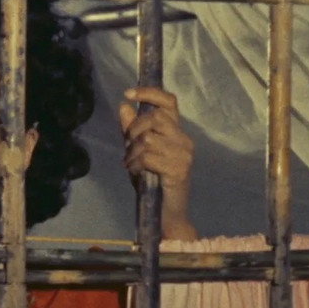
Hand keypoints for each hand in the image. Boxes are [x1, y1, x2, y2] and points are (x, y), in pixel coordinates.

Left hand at [118, 87, 197, 240]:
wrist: (165, 214)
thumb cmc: (152, 182)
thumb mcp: (138, 152)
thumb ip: (131, 131)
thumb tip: (124, 105)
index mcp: (176, 132)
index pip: (169, 102)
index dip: (150, 93)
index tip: (129, 93)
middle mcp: (184, 140)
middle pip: (154, 118)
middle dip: (134, 131)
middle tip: (128, 148)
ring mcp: (184, 155)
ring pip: (148, 138)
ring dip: (132, 152)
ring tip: (131, 164)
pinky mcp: (179, 169)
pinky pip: (149, 157)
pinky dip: (136, 164)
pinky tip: (136, 173)